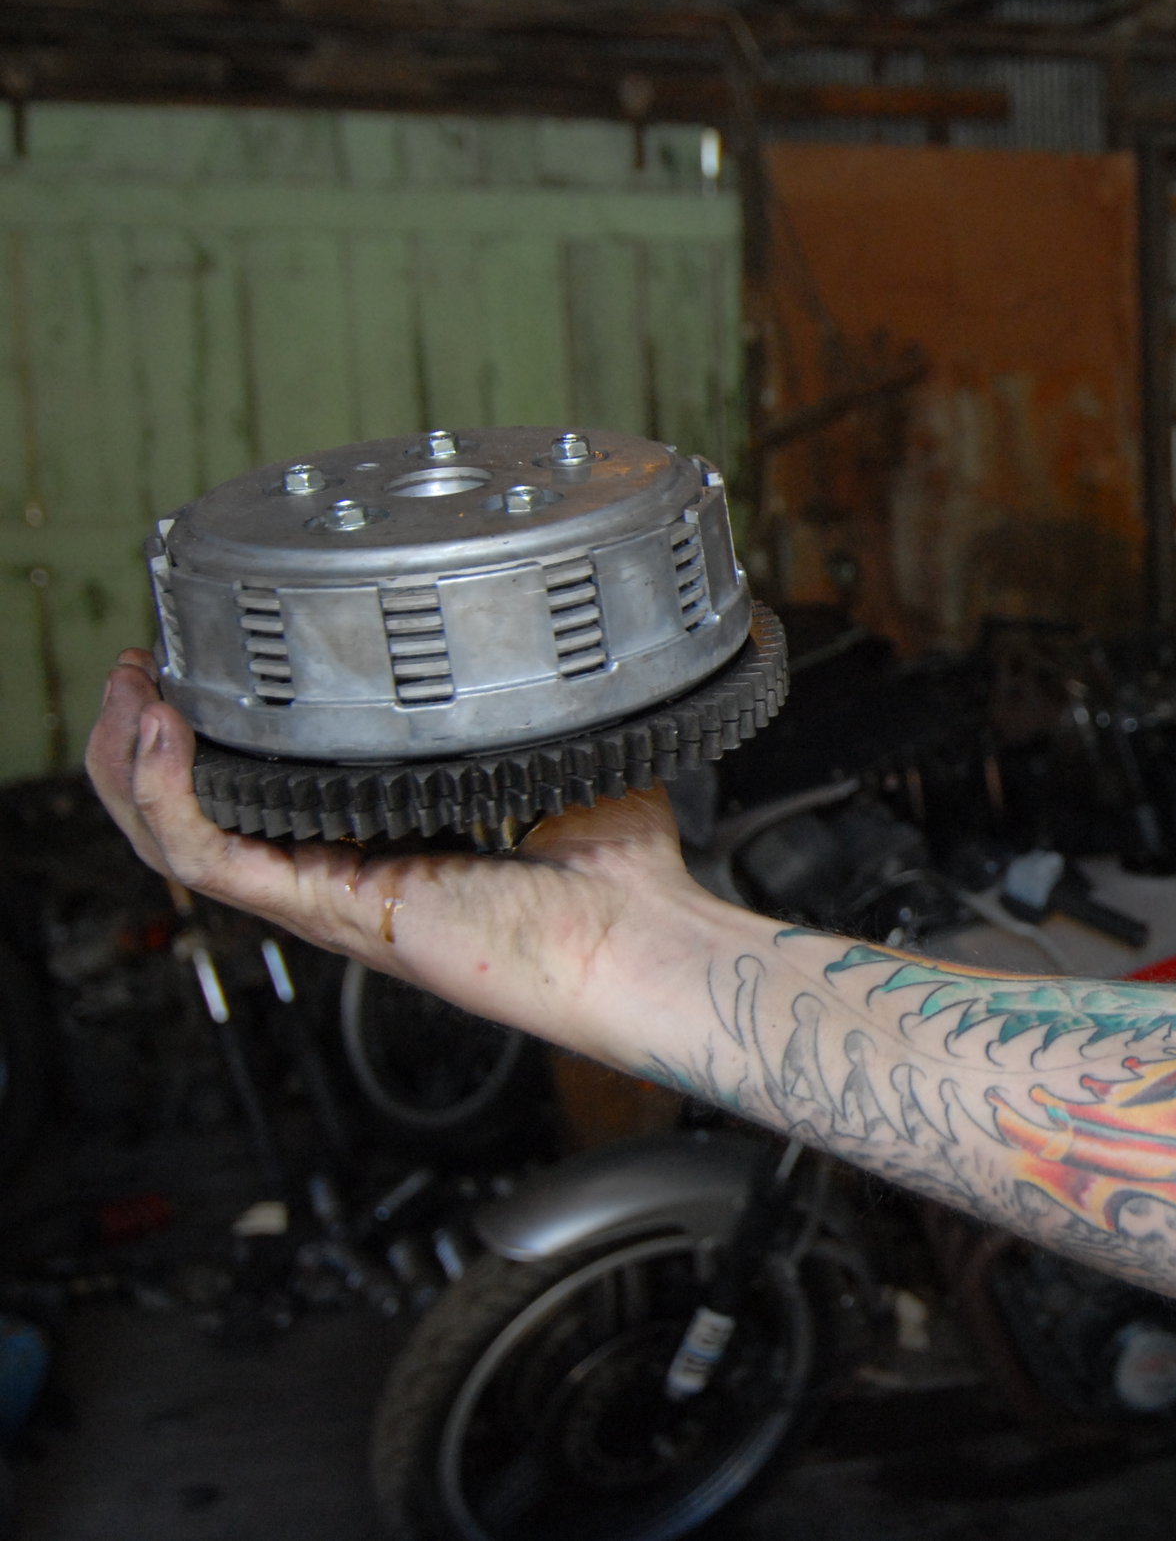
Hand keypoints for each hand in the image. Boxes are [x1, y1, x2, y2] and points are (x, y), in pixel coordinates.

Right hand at [85, 649, 699, 1050]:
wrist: (642, 942)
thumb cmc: (620, 877)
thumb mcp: (559, 760)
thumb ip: (528, 707)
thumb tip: (538, 634)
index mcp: (381, 843)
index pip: (263, 796)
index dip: (212, 736)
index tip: (200, 662)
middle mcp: (340, 873)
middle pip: (195, 816)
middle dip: (144, 739)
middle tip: (140, 670)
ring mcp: (330, 896)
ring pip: (181, 838)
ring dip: (135, 760)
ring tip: (132, 692)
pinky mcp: (334, 910)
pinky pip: (215, 860)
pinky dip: (172, 797)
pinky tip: (165, 737)